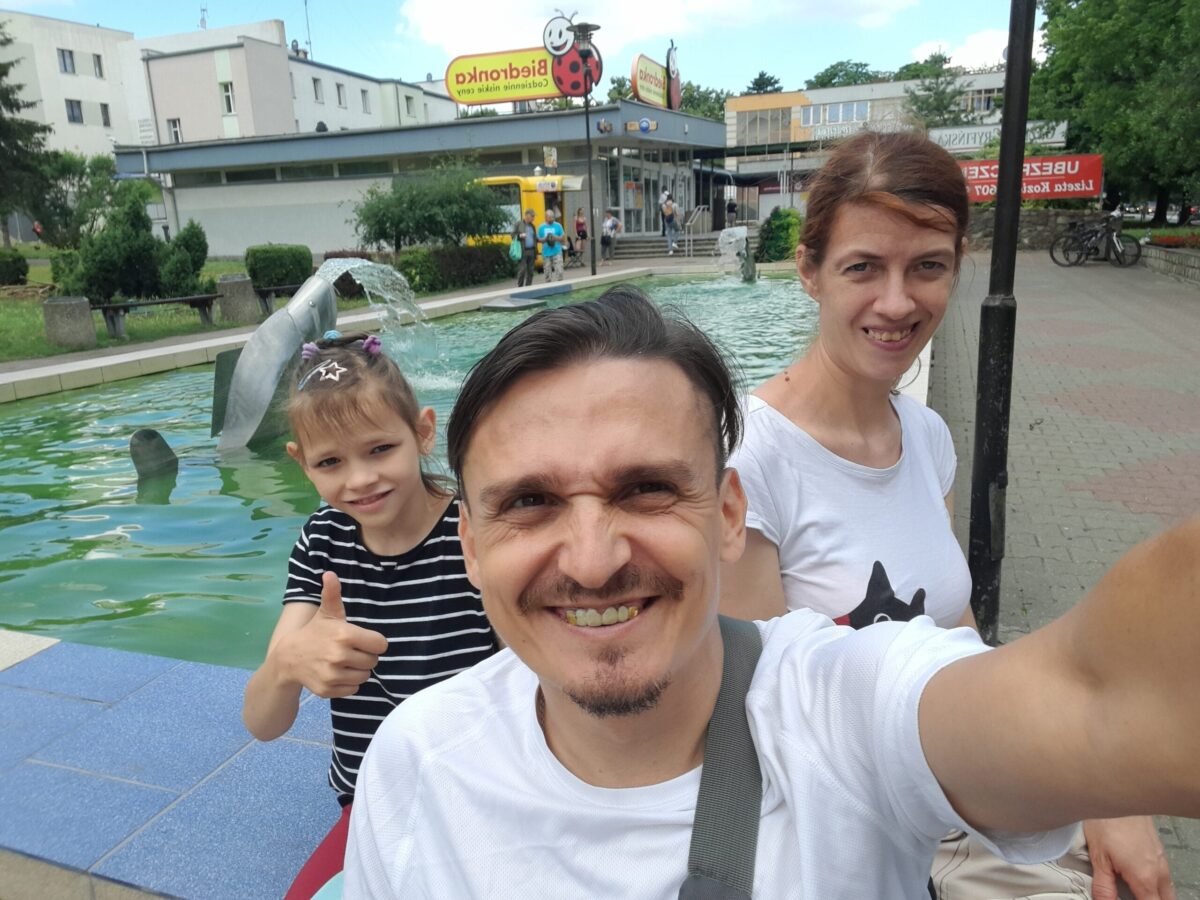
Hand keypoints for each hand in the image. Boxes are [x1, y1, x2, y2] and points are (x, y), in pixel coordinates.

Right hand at [276, 572, 389, 698]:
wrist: (288, 658)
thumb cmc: (315, 632)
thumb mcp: (326, 613)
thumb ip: (333, 594)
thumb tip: (330, 573)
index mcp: (344, 635)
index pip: (380, 644)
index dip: (373, 642)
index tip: (361, 639)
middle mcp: (339, 656)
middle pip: (373, 661)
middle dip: (365, 656)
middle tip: (350, 650)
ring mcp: (332, 675)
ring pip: (364, 676)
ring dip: (358, 670)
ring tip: (344, 661)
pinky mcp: (328, 690)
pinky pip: (353, 689)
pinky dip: (348, 683)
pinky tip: (336, 673)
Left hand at [1083, 816, 1173, 899]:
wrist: (1117, 793)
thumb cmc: (1107, 821)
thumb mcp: (1099, 858)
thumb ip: (1104, 887)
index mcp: (1145, 877)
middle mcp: (1158, 871)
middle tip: (1128, 895)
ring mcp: (1161, 859)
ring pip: (1165, 889)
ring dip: (1152, 893)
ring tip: (1130, 888)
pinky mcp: (1158, 850)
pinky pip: (1162, 875)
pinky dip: (1153, 882)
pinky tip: (1135, 875)